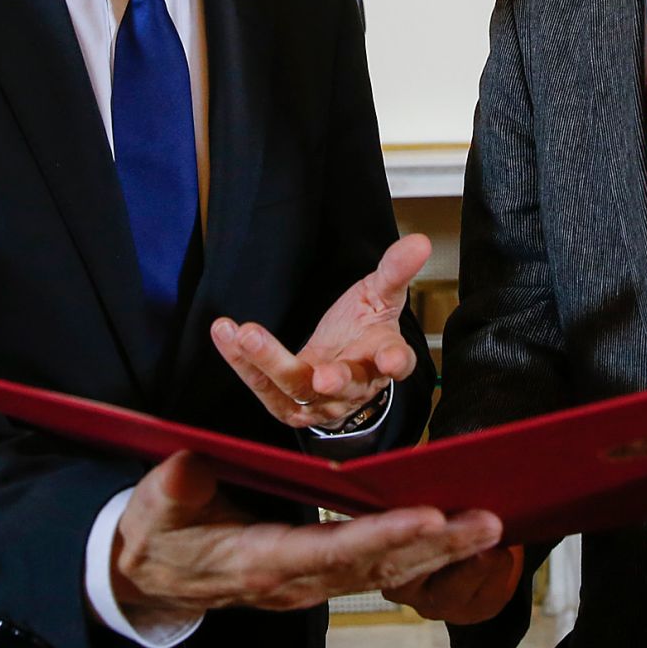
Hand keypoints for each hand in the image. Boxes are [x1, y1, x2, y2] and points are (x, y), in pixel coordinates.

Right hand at [111, 451, 503, 624]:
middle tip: (489, 522)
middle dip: (436, 546)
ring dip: (441, 552)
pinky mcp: (319, 577)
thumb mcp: (156, 506)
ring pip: (385, 573)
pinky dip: (421, 556)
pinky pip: (377, 571)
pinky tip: (457, 537)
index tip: (429, 516)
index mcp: (258, 561)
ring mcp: (309, 586)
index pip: (331, 550)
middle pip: (376, 568)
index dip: (382, 537)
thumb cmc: (158, 533)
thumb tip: (191, 466)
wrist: (151, 578)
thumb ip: (177, 487)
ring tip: (491, 526)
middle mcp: (295, 583)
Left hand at [211, 233, 430, 428]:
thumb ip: (395, 270)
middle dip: (332, 378)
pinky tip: (226, 334)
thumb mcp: (380, 295)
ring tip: (245, 334)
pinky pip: (262, 386)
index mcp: (382, 358)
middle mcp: (354, 386)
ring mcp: (318, 401)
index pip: (395, 363)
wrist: (341, 368)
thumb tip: (419, 241)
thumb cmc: (363, 330)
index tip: (390, 358)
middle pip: (343, 384)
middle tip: (321, 375)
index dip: (394, 362)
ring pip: (294, 388)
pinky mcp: (287, 406)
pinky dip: (242, 362)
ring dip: (268, 362)